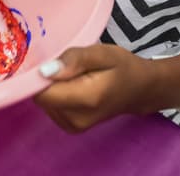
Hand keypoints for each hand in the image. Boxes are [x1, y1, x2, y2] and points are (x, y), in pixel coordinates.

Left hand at [34, 44, 152, 132]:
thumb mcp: (103, 54)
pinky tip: (73, 84)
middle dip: (48, 77)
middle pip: (41, 95)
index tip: (53, 59)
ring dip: (53, 85)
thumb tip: (45, 71)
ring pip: (43, 100)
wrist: (139, 90)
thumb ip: (75, 59)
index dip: (40, 74)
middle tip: (69, 65)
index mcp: (85, 100)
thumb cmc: (122, 67)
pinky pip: (49, 105)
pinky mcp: (68, 126)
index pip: (42, 91)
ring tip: (74, 74)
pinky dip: (57, 92)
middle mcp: (75, 119)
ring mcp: (71, 126)